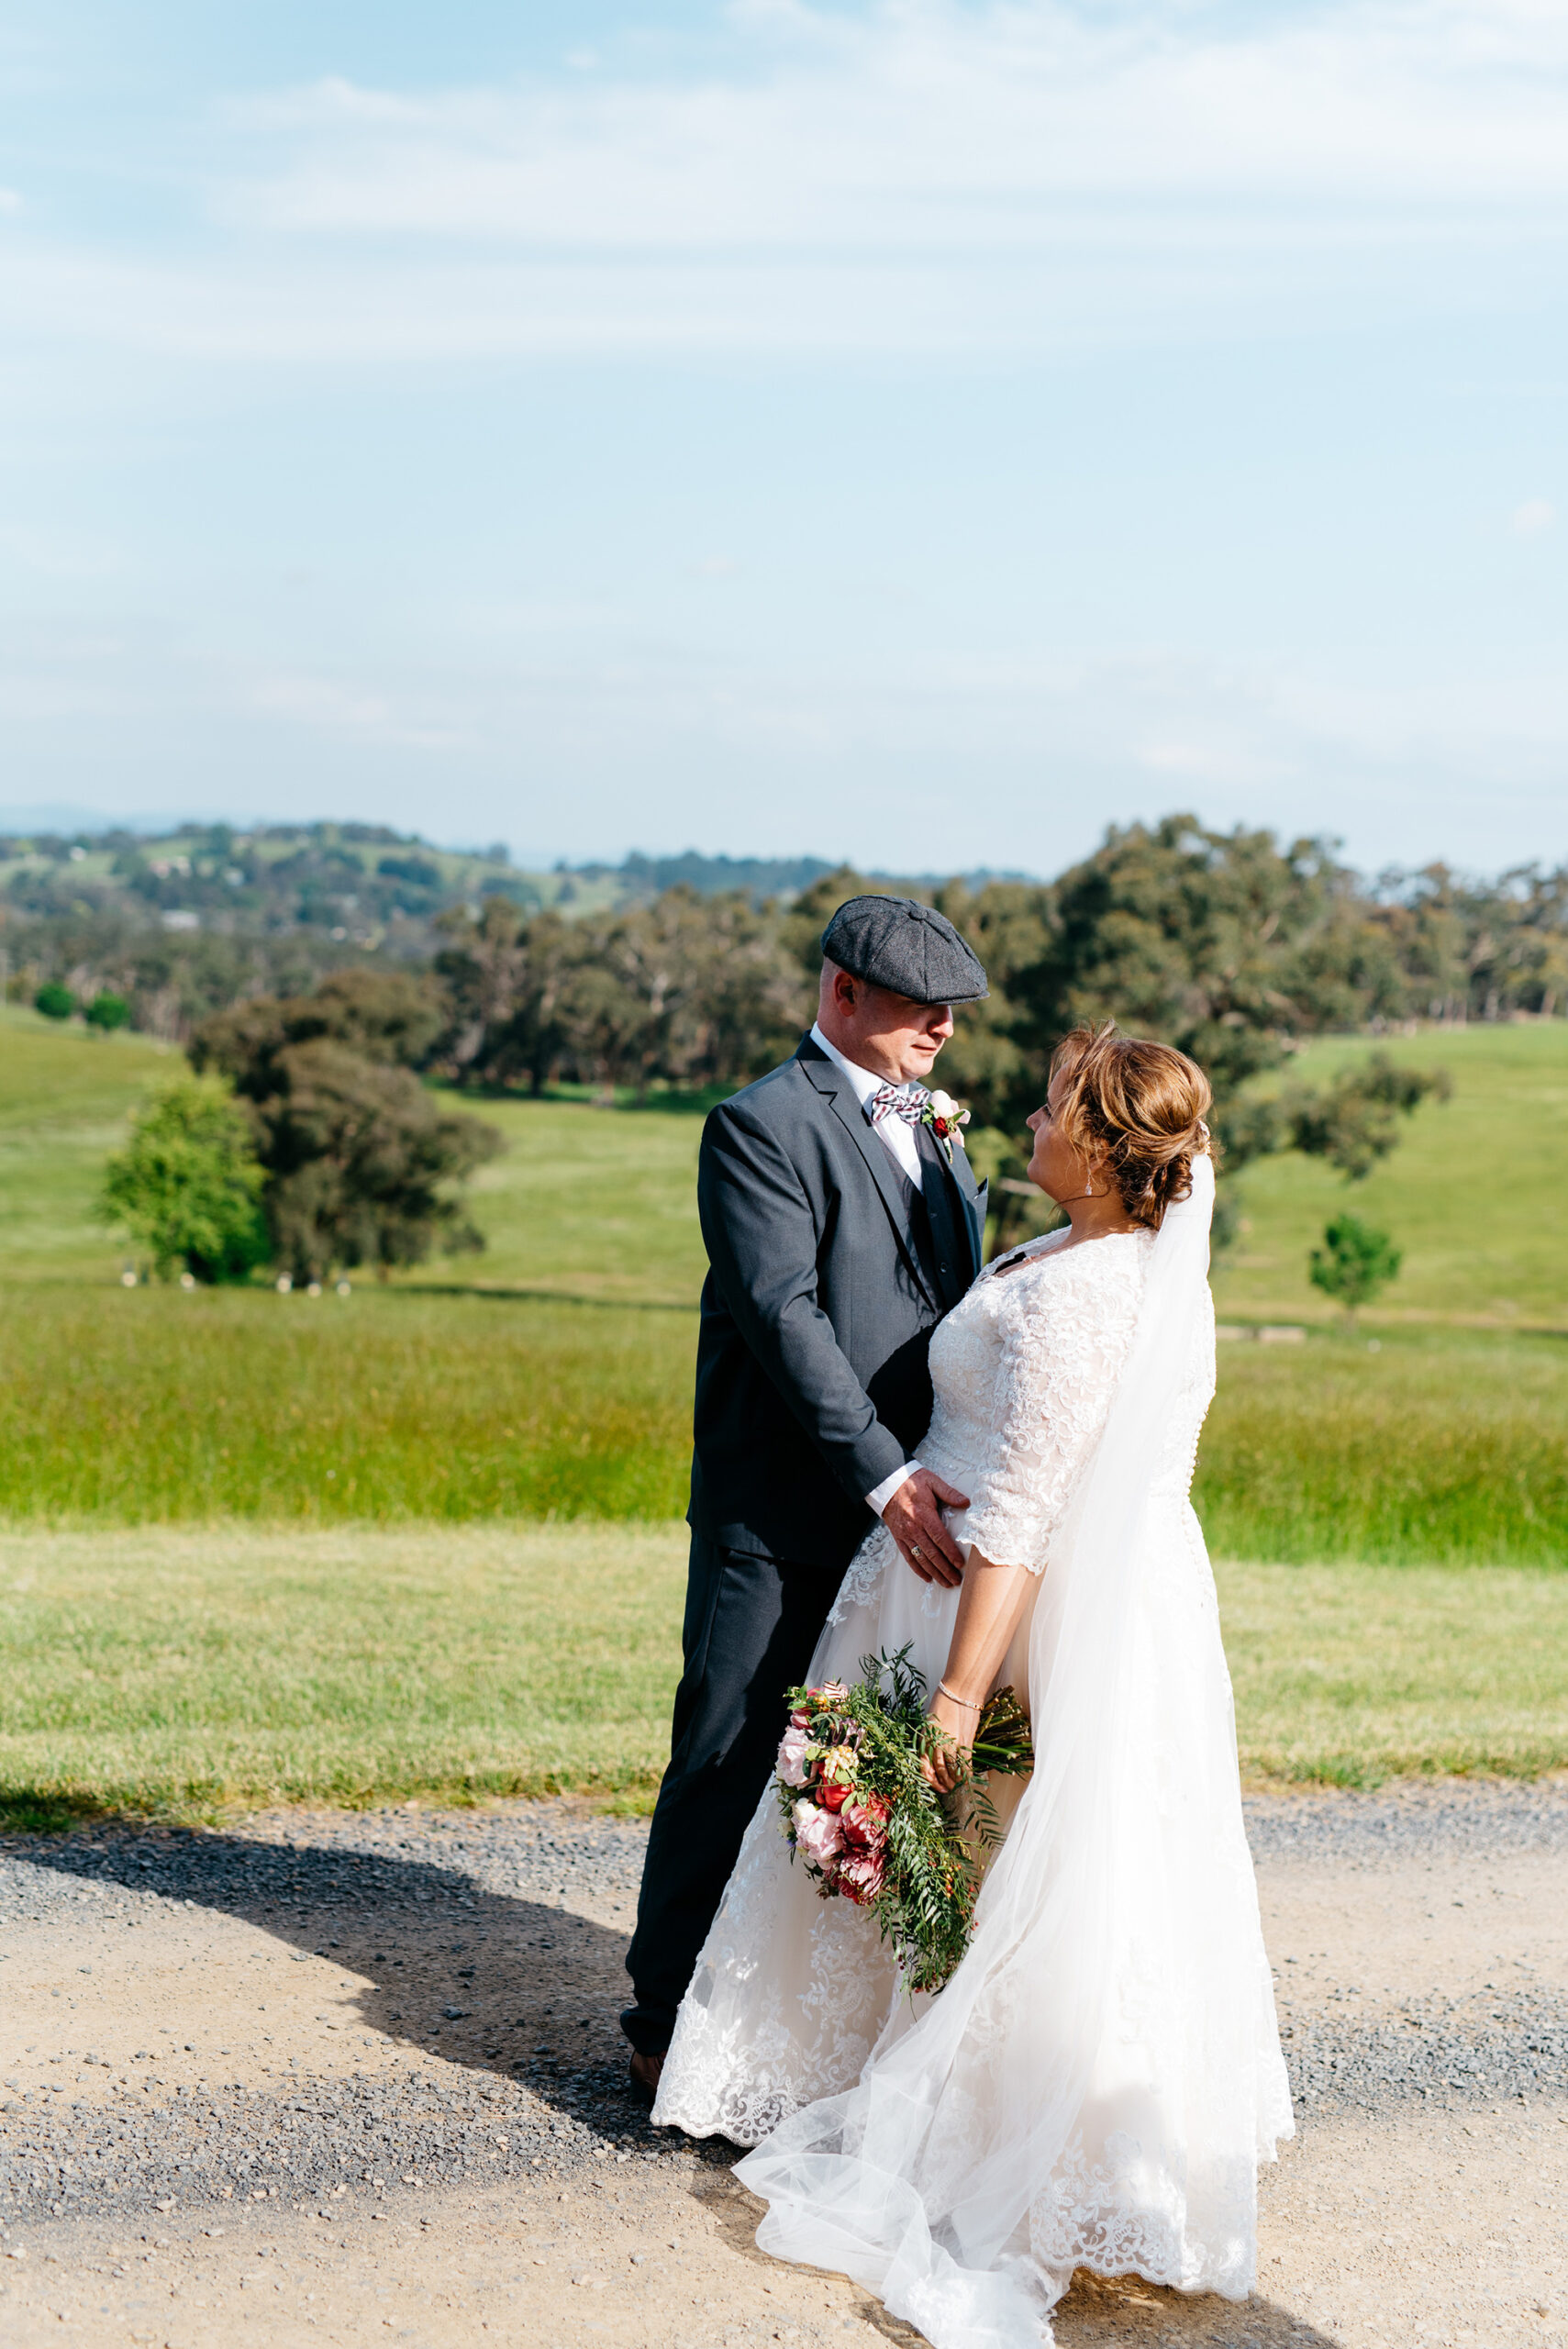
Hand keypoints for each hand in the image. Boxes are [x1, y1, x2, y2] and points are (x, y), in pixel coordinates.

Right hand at [882, 1468, 969, 1587]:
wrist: (886, 1484)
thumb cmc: (911, 1482)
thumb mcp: (932, 1482)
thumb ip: (949, 1493)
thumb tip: (966, 1502)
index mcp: (924, 1515)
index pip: (940, 1539)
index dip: (950, 1553)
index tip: (960, 1564)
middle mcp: (914, 1528)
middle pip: (932, 1554)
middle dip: (945, 1569)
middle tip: (956, 1580)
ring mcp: (905, 1535)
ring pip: (921, 1559)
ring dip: (934, 1573)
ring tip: (945, 1583)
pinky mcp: (899, 1538)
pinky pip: (908, 1557)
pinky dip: (917, 1569)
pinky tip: (927, 1577)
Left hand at [920, 1687, 976, 1791]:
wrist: (960, 1690)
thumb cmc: (944, 1701)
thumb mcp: (931, 1721)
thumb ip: (932, 1738)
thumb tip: (936, 1754)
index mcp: (925, 1737)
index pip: (923, 1766)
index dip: (929, 1779)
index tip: (934, 1784)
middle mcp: (936, 1743)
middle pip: (938, 1771)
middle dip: (942, 1784)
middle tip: (946, 1789)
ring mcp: (951, 1743)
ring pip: (952, 1770)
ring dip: (954, 1781)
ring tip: (955, 1785)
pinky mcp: (965, 1741)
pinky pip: (965, 1763)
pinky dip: (966, 1773)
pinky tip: (967, 1778)